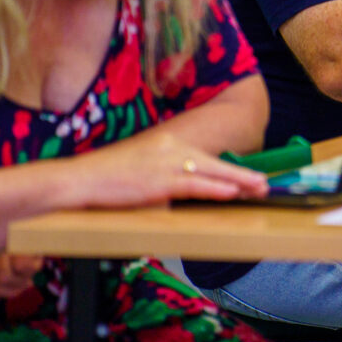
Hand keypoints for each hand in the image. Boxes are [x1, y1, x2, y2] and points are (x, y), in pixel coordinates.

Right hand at [70, 130, 268, 209]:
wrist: (76, 181)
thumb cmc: (104, 181)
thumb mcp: (140, 172)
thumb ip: (164, 180)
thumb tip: (181, 198)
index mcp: (167, 143)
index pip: (205, 155)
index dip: (229, 167)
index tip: (249, 175)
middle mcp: (171, 147)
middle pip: (215, 161)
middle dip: (242, 174)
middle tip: (265, 183)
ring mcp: (165, 162)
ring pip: (211, 172)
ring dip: (238, 182)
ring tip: (259, 189)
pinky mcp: (158, 180)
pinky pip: (194, 185)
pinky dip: (216, 188)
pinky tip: (233, 192)